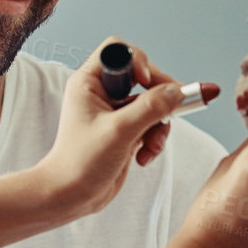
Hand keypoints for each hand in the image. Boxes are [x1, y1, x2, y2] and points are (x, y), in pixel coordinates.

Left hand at [30, 37, 217, 217]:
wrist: (70, 196)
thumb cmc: (80, 162)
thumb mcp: (120, 131)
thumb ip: (151, 108)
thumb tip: (178, 90)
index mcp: (88, 83)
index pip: (118, 51)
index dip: (139, 62)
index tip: (148, 83)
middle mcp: (100, 93)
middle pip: (144, 77)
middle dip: (159, 99)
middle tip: (170, 113)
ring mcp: (114, 112)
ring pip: (153, 103)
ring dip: (159, 125)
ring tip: (151, 147)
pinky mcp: (125, 130)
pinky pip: (152, 123)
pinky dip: (154, 139)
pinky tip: (144, 157)